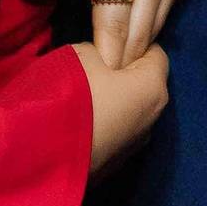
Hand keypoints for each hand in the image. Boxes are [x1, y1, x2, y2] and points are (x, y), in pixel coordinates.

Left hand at [20, 0, 206, 65]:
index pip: (113, 23)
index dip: (103, 54)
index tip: (90, 78)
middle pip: (139, 36)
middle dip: (120, 60)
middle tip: (98, 79)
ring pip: (158, 26)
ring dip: (137, 44)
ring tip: (112, 62)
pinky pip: (171, 6)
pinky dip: (153, 21)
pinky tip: (134, 25)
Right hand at [69, 39, 169, 176]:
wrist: (51, 159)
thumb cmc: (74, 100)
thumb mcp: (81, 56)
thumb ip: (98, 50)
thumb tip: (99, 57)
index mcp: (153, 88)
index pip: (155, 52)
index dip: (133, 43)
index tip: (109, 45)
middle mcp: (154, 117)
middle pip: (145, 83)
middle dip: (124, 73)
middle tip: (93, 69)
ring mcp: (137, 144)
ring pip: (131, 110)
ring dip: (114, 100)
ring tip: (83, 97)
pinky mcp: (119, 162)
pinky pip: (118, 131)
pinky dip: (105, 122)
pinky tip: (81, 121)